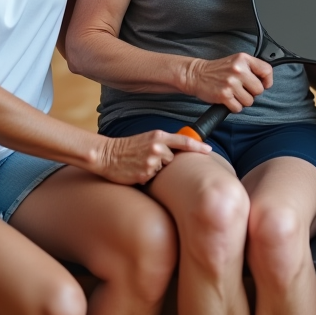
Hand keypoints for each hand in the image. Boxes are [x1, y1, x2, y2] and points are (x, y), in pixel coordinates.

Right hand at [93, 129, 211, 184]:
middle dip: (164, 160)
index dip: (198, 146)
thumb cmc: (128, 147)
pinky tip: (136, 171)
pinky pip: (152, 178)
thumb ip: (163, 143)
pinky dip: (146, 176)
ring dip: (154, 169)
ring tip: (140, 164)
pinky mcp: (144, 174)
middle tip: (148, 158)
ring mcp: (151, 162)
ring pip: (162, 169)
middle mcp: (157, 148)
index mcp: (158, 136)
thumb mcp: (148, 139)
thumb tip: (179, 151)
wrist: (107, 155)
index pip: (183, 141)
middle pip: (173, 159)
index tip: (208, 150)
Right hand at [189, 52, 273, 111]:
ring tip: (234, 94)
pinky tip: (228, 99)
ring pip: (250, 101)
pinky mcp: (224, 95)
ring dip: (243, 101)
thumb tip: (267, 82)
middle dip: (252, 93)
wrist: (197, 75)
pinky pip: (238, 108)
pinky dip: (234, 107)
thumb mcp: (236, 61)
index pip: (267, 70)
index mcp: (243, 59)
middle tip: (242, 89)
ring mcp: (231, 83)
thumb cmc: (218, 70)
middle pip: (259, 89)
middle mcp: (238, 70)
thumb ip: (252, 68)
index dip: (267, 81)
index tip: (263, 84)